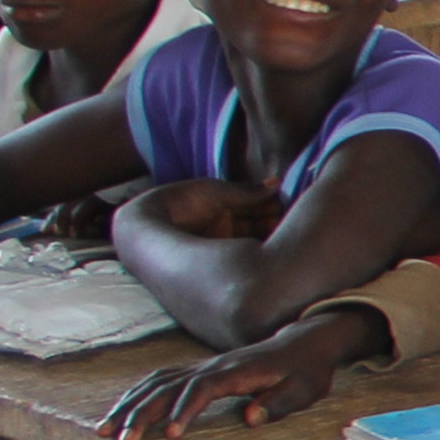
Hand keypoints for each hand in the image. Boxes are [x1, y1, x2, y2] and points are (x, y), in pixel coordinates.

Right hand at [99, 312, 369, 439]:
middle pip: (167, 387)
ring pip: (155, 383)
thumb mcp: (304, 388)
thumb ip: (279, 402)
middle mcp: (211, 366)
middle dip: (141, 414)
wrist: (303, 343)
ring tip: (104, 431)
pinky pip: (159, 380)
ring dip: (128, 406)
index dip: (185, 410)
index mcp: (237, 371)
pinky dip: (136, 395)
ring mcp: (200, 366)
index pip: (202, 389)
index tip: (171, 435)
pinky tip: (120, 412)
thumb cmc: (306, 370)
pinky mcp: (196, 371)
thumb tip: (251, 418)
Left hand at [126, 176, 278, 243]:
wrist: (150, 224)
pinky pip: (245, 249)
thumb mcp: (216, 192)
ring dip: (267, 232)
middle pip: (256, 221)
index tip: (287, 203)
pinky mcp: (219, 257)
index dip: (270, 203)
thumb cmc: (180, 203)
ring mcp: (222, 241)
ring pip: (253, 235)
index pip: (254, 205)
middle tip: (290, 218)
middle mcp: (225, 224)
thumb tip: (277, 182)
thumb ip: (248, 191)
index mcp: (224, 206)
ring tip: (285, 230)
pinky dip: (259, 245)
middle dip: (272, 218)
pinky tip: (274, 242)